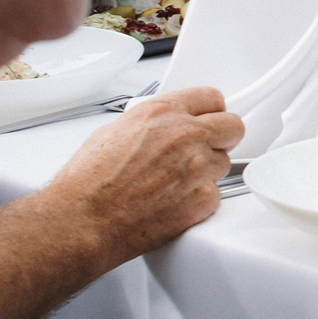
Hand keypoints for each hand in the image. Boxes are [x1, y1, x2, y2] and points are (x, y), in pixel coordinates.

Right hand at [41, 87, 243, 270]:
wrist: (84, 220)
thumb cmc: (88, 182)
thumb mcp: (113, 131)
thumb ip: (148, 124)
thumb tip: (158, 128)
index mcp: (162, 113)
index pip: (212, 98)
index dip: (211, 111)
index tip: (209, 119)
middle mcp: (185, 136)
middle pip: (233, 126)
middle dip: (222, 137)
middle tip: (207, 148)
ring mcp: (198, 167)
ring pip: (224, 163)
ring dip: (207, 172)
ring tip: (176, 183)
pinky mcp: (203, 199)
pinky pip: (215, 195)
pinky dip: (199, 201)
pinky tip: (173, 204)